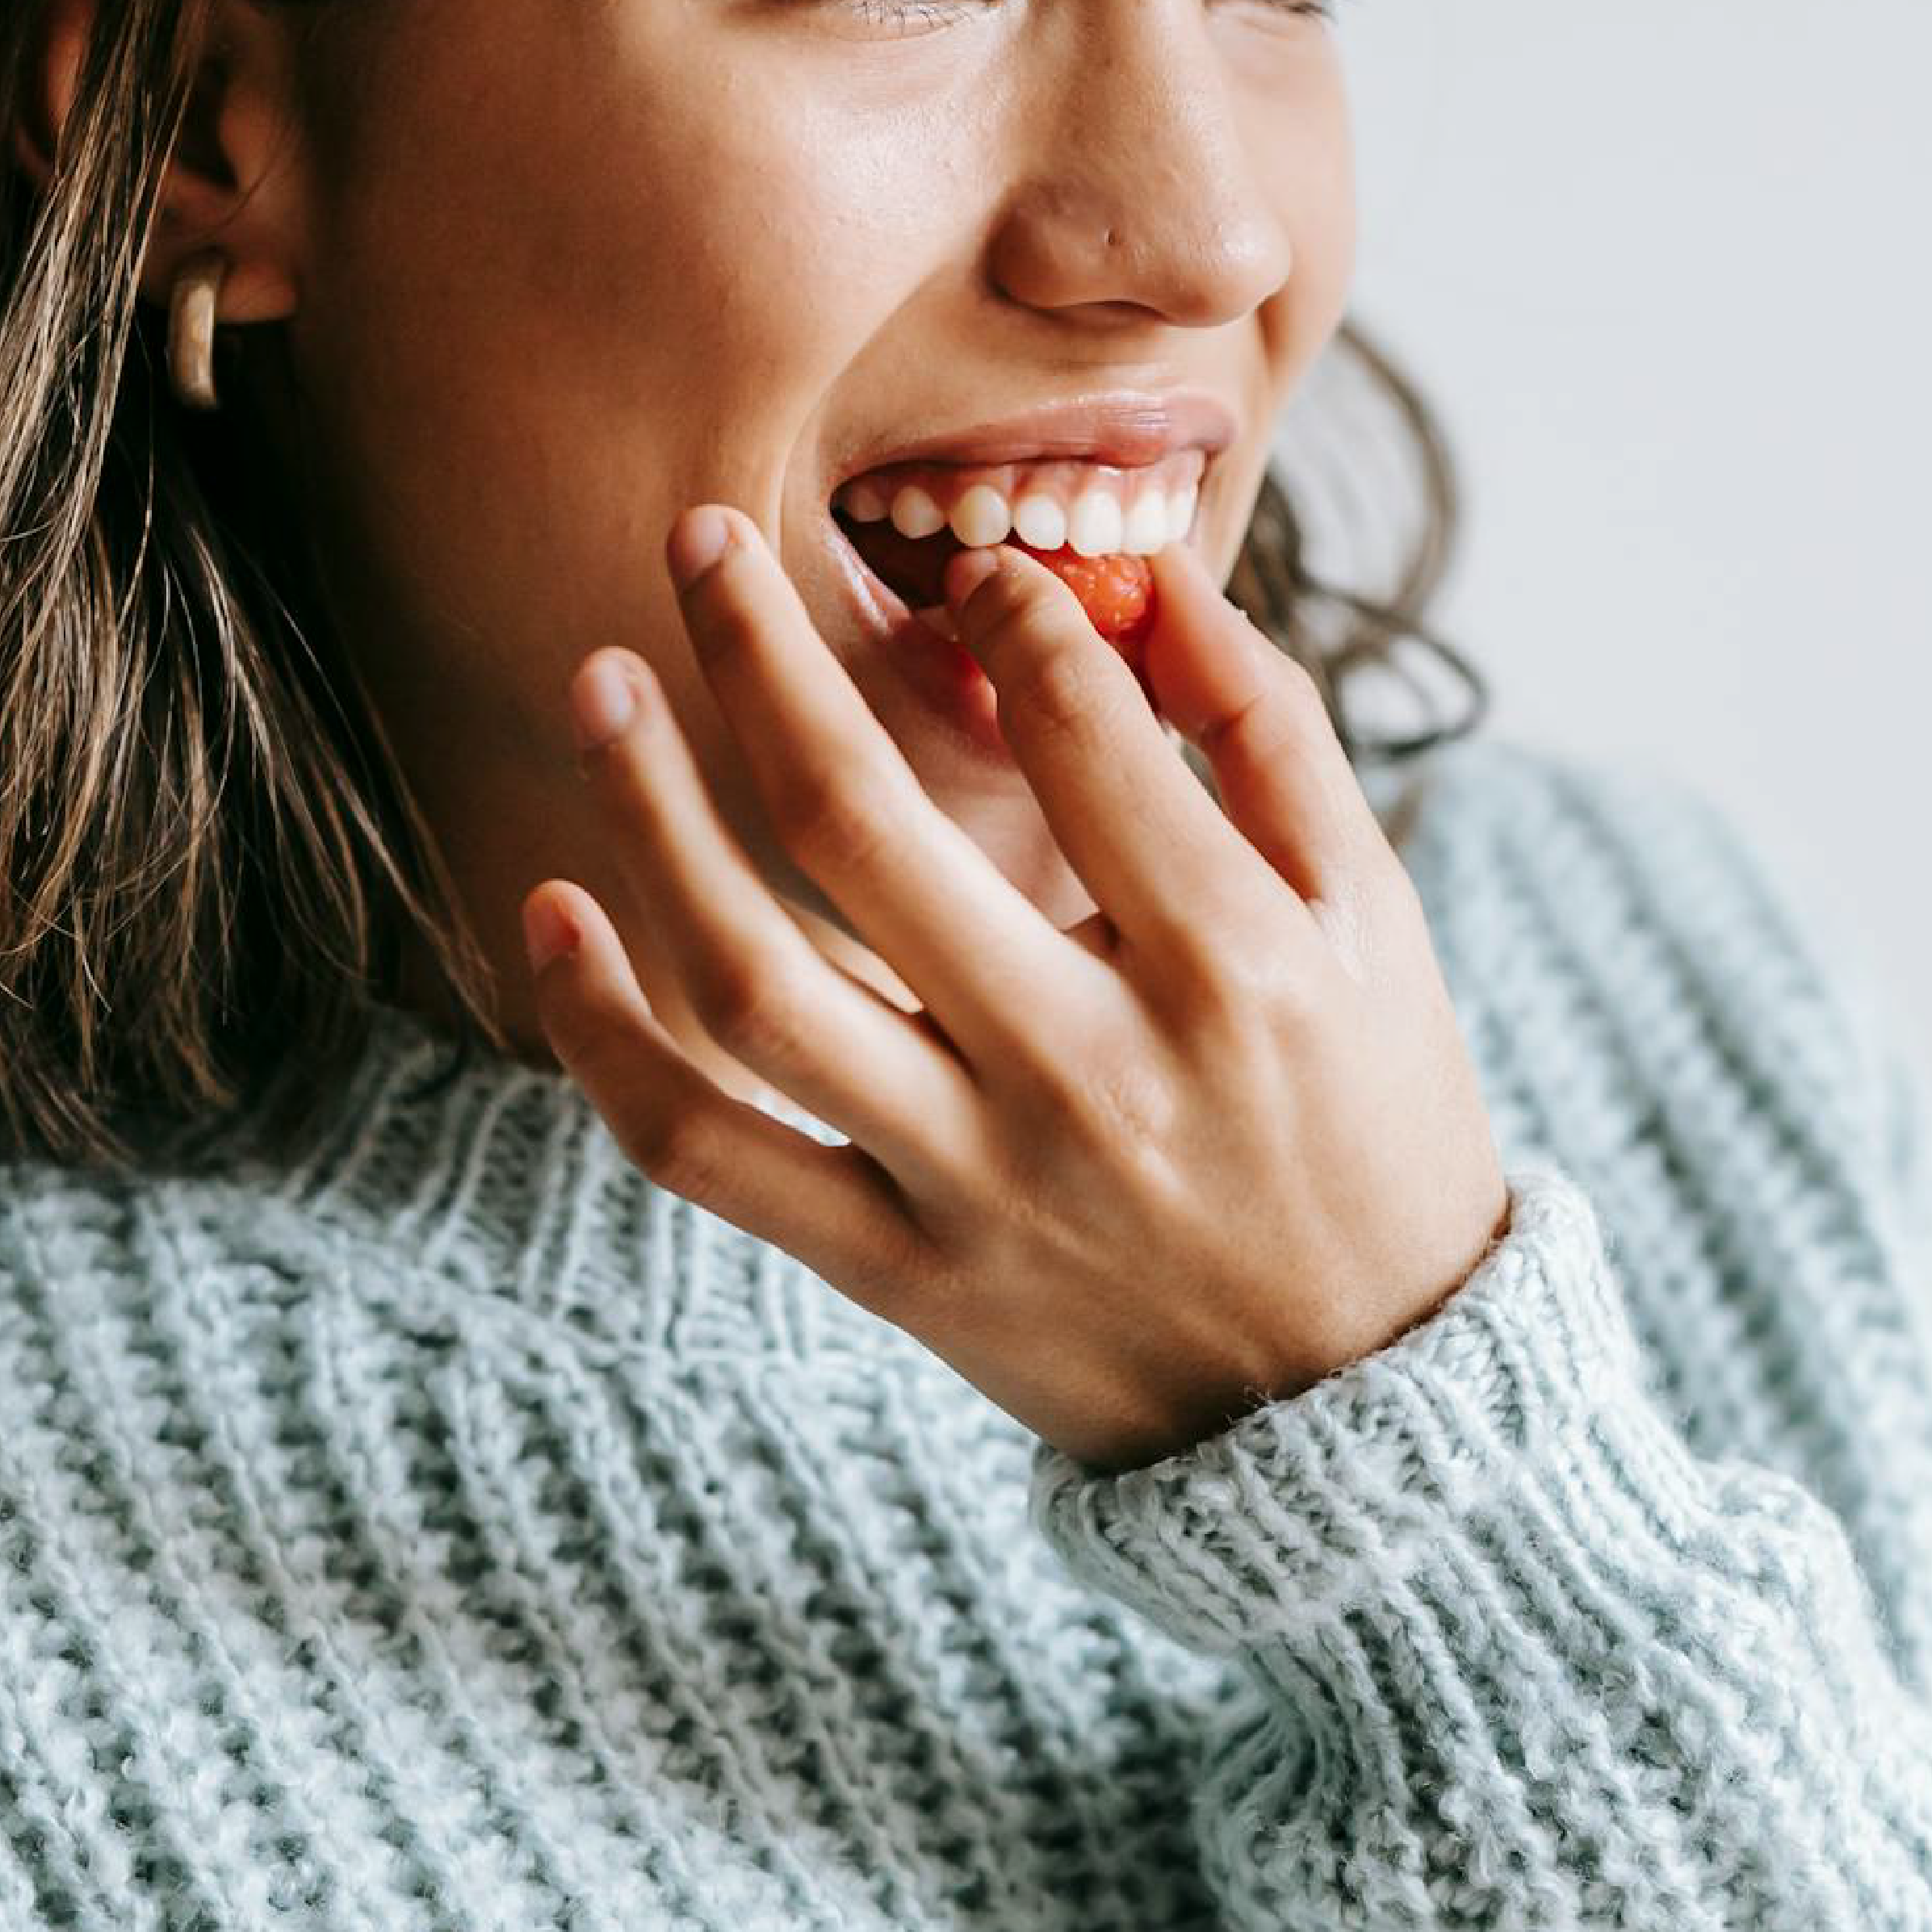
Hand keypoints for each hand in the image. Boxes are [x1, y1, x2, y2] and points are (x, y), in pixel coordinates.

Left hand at [524, 509, 1510, 1472]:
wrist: (1363, 1397)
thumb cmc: (1371, 1114)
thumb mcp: (1377, 914)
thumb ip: (1270, 731)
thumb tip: (1152, 576)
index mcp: (1230, 962)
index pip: (1078, 733)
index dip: (1010, 611)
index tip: (969, 569)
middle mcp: (1088, 1067)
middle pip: (861, 828)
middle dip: (759, 655)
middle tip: (694, 534)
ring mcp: (980, 1180)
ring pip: (754, 984)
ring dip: (649, 817)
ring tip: (595, 683)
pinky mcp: (904, 1274)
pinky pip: (711, 1153)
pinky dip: (609, 1038)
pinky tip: (554, 912)